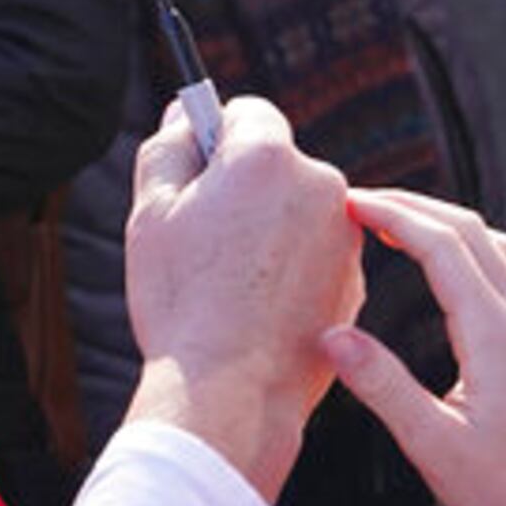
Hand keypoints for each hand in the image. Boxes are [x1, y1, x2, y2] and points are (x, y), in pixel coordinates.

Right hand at [119, 94, 360, 499]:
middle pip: (276, 164)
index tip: (195, 174)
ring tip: (227, 281)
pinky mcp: (354, 280)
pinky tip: (256, 307)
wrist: (230, 392)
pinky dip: (289, 271)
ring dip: (267, 231)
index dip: (214, 138)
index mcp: (269, 158)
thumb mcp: (151, 214)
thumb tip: (185, 113)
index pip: (247, 113)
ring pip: (297, 213)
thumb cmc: (182, 301)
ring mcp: (345, 236)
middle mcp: (322, 186)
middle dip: (242, 190)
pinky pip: (315, 257)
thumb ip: (168, 148)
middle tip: (203, 239)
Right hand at [321, 187, 505, 505]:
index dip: (394, 215)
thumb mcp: (433, 447)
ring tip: (395, 223)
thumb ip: (383, 388)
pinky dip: (474, 250)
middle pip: (473, 232)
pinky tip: (449, 265)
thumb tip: (331, 335)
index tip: (350, 202)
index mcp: (498, 336)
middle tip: (361, 203)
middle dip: (415, 207)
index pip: (444, 246)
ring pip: (499, 247)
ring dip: (447, 224)